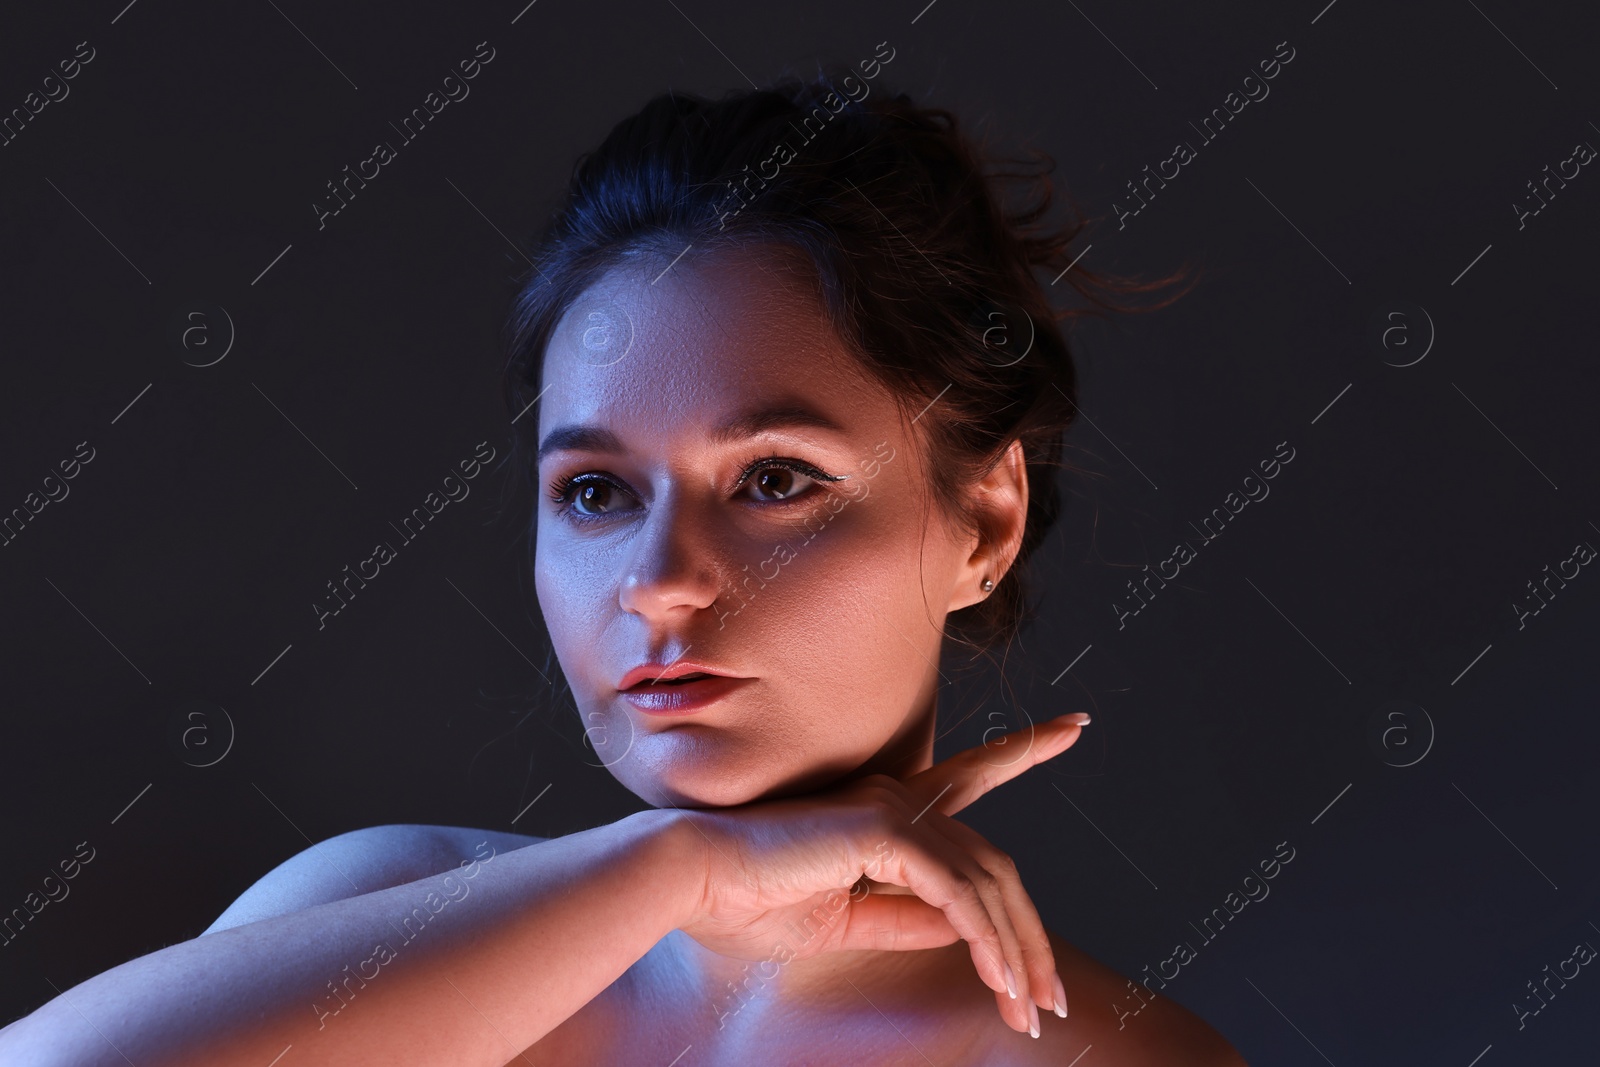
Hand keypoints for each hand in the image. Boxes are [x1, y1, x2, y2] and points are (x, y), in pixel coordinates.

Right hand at [676, 710, 1091, 1034]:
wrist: (687, 882)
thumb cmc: (744, 901)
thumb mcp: (839, 923)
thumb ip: (900, 920)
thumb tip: (958, 930)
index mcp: (883, 813)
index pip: (968, 778)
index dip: (1021, 750)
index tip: (1071, 727)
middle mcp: (896, 798)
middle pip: (995, 865)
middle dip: (1032, 935)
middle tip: (1054, 999)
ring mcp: (893, 809)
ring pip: (987, 883)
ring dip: (1016, 953)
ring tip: (1031, 1009)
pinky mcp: (884, 830)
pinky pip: (959, 893)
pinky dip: (986, 941)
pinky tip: (999, 981)